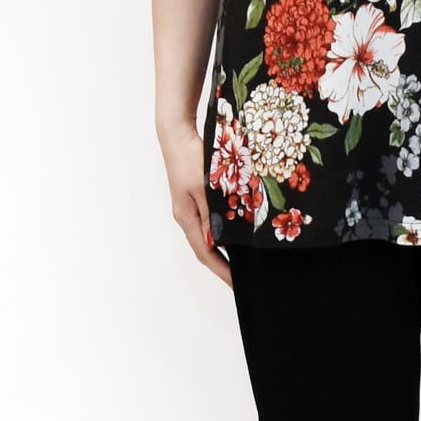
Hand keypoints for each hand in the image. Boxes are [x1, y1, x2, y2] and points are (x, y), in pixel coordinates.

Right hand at [159, 122, 232, 286]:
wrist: (177, 135)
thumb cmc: (190, 157)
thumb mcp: (205, 186)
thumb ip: (212, 213)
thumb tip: (217, 241)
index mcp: (186, 217)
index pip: (205, 253)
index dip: (222, 270)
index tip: (237, 284)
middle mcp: (187, 217)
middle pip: (206, 249)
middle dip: (223, 267)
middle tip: (243, 279)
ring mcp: (190, 209)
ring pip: (208, 238)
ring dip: (225, 251)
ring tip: (243, 263)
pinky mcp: (196, 199)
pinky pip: (210, 224)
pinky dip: (223, 234)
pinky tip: (236, 236)